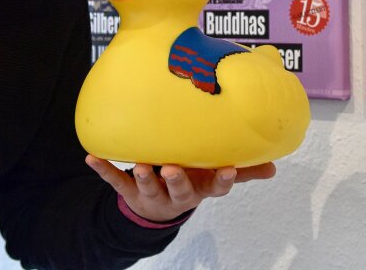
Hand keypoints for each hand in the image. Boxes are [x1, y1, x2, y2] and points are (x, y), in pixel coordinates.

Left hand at [86, 154, 276, 223]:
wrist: (157, 209)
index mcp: (201, 187)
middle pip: (179, 189)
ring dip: (142, 176)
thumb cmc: (192, 182)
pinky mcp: (129, 191)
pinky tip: (91, 157)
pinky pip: (115, 181)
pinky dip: (104, 169)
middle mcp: (177, 193)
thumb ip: (243, 171)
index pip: (216, 187)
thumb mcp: (215, 179)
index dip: (222, 179)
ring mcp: (152, 194)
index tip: (226, 169)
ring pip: (148, 187)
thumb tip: (273, 165)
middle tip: (171, 168)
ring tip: (139, 165)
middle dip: (176, 180)